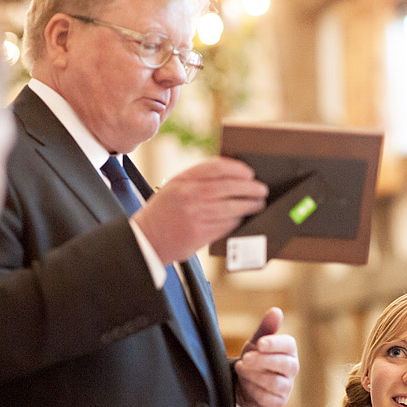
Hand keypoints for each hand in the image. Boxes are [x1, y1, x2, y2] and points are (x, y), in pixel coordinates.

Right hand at [131, 157, 266, 264]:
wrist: (146, 239)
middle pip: (228, 187)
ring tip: (257, 204)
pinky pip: (225, 225)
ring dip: (248, 205)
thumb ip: (196, 180)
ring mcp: (194, 215)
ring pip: (230, 207)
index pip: (216, 168)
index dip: (237, 169)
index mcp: (182, 180)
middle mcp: (188, 195)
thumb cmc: (162, 213)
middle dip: (249, 188)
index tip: (249, 173)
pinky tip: (241, 218)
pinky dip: (236, 221)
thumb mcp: (173, 188)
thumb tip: (229, 177)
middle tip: (261, 190)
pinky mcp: (199, 233)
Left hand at [235, 307, 297, 406]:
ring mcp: (287, 386)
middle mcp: (292, 368)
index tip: (259, 343)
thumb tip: (276, 310)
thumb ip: (266, 328)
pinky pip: (268, 398)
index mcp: (289, 350)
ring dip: (256, 375)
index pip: (289, 345)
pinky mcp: (278, 401)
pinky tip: (245, 384)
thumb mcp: (257, 342)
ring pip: (276, 382)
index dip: (275, 344)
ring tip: (241, 368)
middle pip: (285, 364)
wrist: (246, 384)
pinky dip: (254, 390)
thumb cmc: (255, 358)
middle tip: (245, 358)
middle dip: (263, 361)